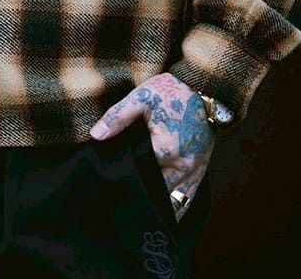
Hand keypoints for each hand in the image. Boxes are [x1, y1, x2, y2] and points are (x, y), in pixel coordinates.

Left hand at [89, 72, 213, 217]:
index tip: (112, 180)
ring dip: (159, 204)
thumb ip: (118, 117)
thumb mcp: (141, 97)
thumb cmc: (171, 92)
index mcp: (166, 149)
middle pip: (157, 192)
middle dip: (142, 194)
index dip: (126, 177)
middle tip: (122, 196)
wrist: (204, 89)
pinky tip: (164, 210)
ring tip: (140, 206)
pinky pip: (189, 198)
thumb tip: (96, 135)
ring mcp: (195, 170)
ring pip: (175, 200)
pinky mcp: (201, 170)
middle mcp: (183, 165)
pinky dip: (177, 205)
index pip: (141, 175)